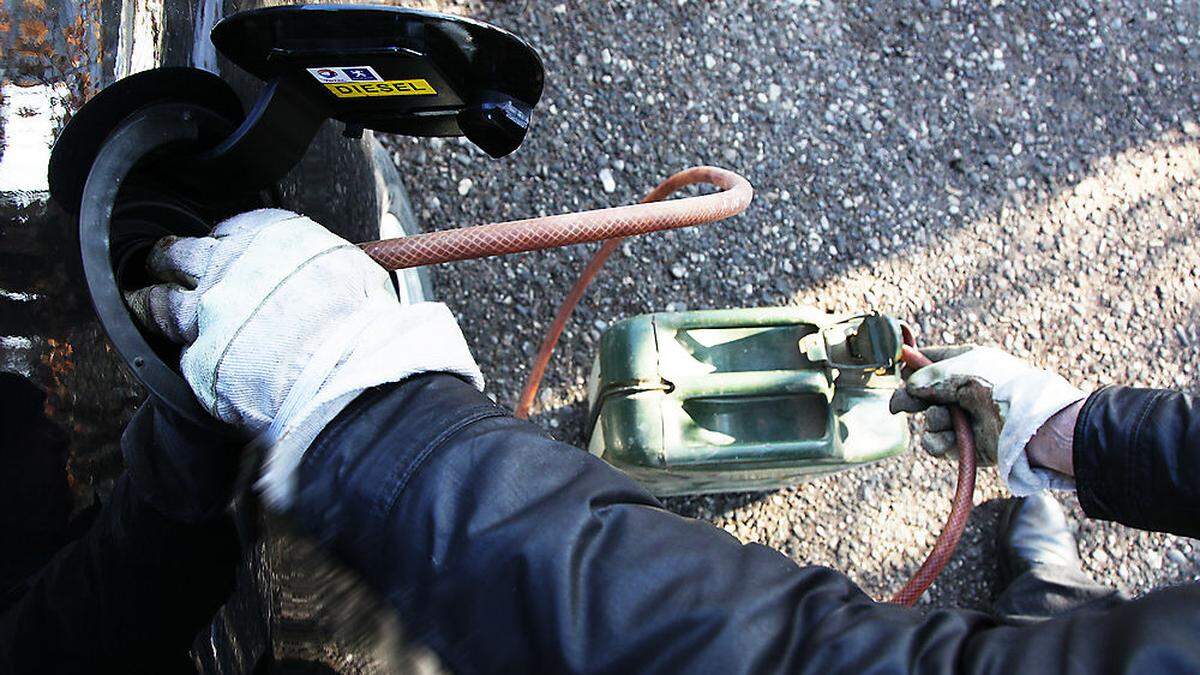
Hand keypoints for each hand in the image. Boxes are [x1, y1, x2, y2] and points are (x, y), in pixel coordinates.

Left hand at [125, 208, 482, 508]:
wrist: (347, 370)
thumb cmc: (362, 322)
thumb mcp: (349, 268)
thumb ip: (315, 264)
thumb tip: (315, 272)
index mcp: (269, 236)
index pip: (231, 228)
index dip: (223, 241)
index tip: (218, 248)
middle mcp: (230, 266)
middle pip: (182, 256)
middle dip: (170, 260)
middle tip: (161, 264)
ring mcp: (208, 313)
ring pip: (162, 304)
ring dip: (150, 302)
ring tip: (144, 303)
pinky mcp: (200, 362)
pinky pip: (185, 357)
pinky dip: (190, 359)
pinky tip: (191, 361)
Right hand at [888, 345, 1085, 495]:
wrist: (1028, 424)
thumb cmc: (998, 387)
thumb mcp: (960, 371)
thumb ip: (928, 377)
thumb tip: (909, 386)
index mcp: (966, 365)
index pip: (931, 360)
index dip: (913, 364)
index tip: (898, 367)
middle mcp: (963, 391)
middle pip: (922, 394)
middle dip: (910, 399)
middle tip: (898, 406)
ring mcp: (963, 419)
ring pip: (928, 421)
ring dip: (933, 421)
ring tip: (948, 420)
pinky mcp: (965, 445)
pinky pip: (937, 444)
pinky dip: (938, 443)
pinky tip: (949, 439)